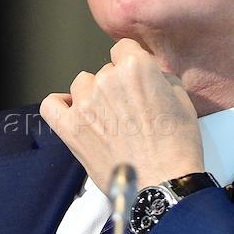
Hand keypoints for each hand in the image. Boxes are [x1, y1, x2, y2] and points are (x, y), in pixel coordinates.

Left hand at [40, 39, 204, 192]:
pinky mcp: (70, 129)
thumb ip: (160, 79)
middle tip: (129, 111)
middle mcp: (106, 81)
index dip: (131, 64)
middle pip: (104, 71)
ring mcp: (85, 104)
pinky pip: (51, 105)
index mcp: (135, 67)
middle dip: (116, 87)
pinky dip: (59, 105)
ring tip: (108, 118)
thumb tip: (149, 77)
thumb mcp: (182, 101)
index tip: (134, 78)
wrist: (163, 184)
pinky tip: (72, 112)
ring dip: (92, 96)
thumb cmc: (176, 148)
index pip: (123, 49)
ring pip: (81, 85)